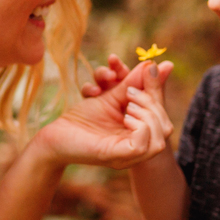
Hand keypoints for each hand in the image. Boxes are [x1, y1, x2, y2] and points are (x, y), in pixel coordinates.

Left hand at [36, 60, 172, 169]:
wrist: (54, 137)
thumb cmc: (81, 119)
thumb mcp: (111, 96)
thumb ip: (133, 83)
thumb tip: (154, 64)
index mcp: (138, 134)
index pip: (163, 118)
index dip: (159, 91)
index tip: (149, 67)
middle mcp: (137, 149)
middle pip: (165, 128)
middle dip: (152, 103)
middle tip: (130, 92)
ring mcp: (127, 156)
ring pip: (159, 140)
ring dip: (148, 115)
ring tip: (127, 105)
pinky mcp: (115, 156)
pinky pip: (141, 146)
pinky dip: (140, 128)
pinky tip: (126, 116)